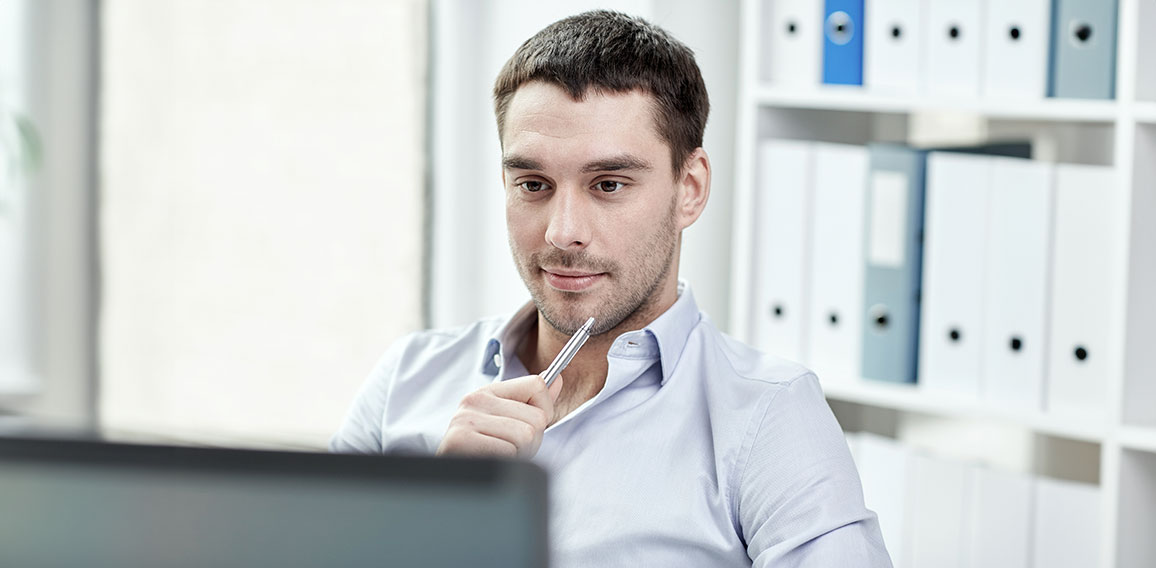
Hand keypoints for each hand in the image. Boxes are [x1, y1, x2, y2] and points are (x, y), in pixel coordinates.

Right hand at [436, 374, 563, 457]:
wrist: (453, 480)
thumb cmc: (484, 453)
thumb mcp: (509, 422)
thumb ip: (533, 402)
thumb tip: (558, 380)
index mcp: (488, 392)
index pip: (537, 384)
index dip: (543, 412)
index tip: (526, 425)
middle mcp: (475, 400)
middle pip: (537, 417)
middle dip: (531, 442)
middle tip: (508, 450)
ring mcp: (466, 419)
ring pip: (526, 435)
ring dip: (519, 455)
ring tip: (499, 457)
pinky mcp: (461, 440)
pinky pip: (509, 452)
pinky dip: (506, 464)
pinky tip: (491, 463)